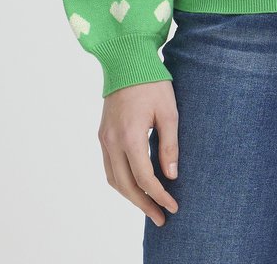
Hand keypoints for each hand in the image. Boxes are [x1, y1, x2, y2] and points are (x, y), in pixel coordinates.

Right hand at [98, 80, 179, 227]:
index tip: (173, 206)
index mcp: (130, 136)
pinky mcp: (102, 134)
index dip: (160, 195)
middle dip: (144, 204)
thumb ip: (170, 144)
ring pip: (113, 179)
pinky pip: (109, 167)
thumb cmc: (152, 82)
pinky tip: (135, 185)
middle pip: (126, 186)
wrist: (126, 59)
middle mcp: (112, 141)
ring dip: (130, 196)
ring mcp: (104, 138)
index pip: (145, 178)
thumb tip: (171, 175)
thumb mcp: (168, 111)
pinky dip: (121, 181)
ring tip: (149, 206)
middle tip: (161, 218)